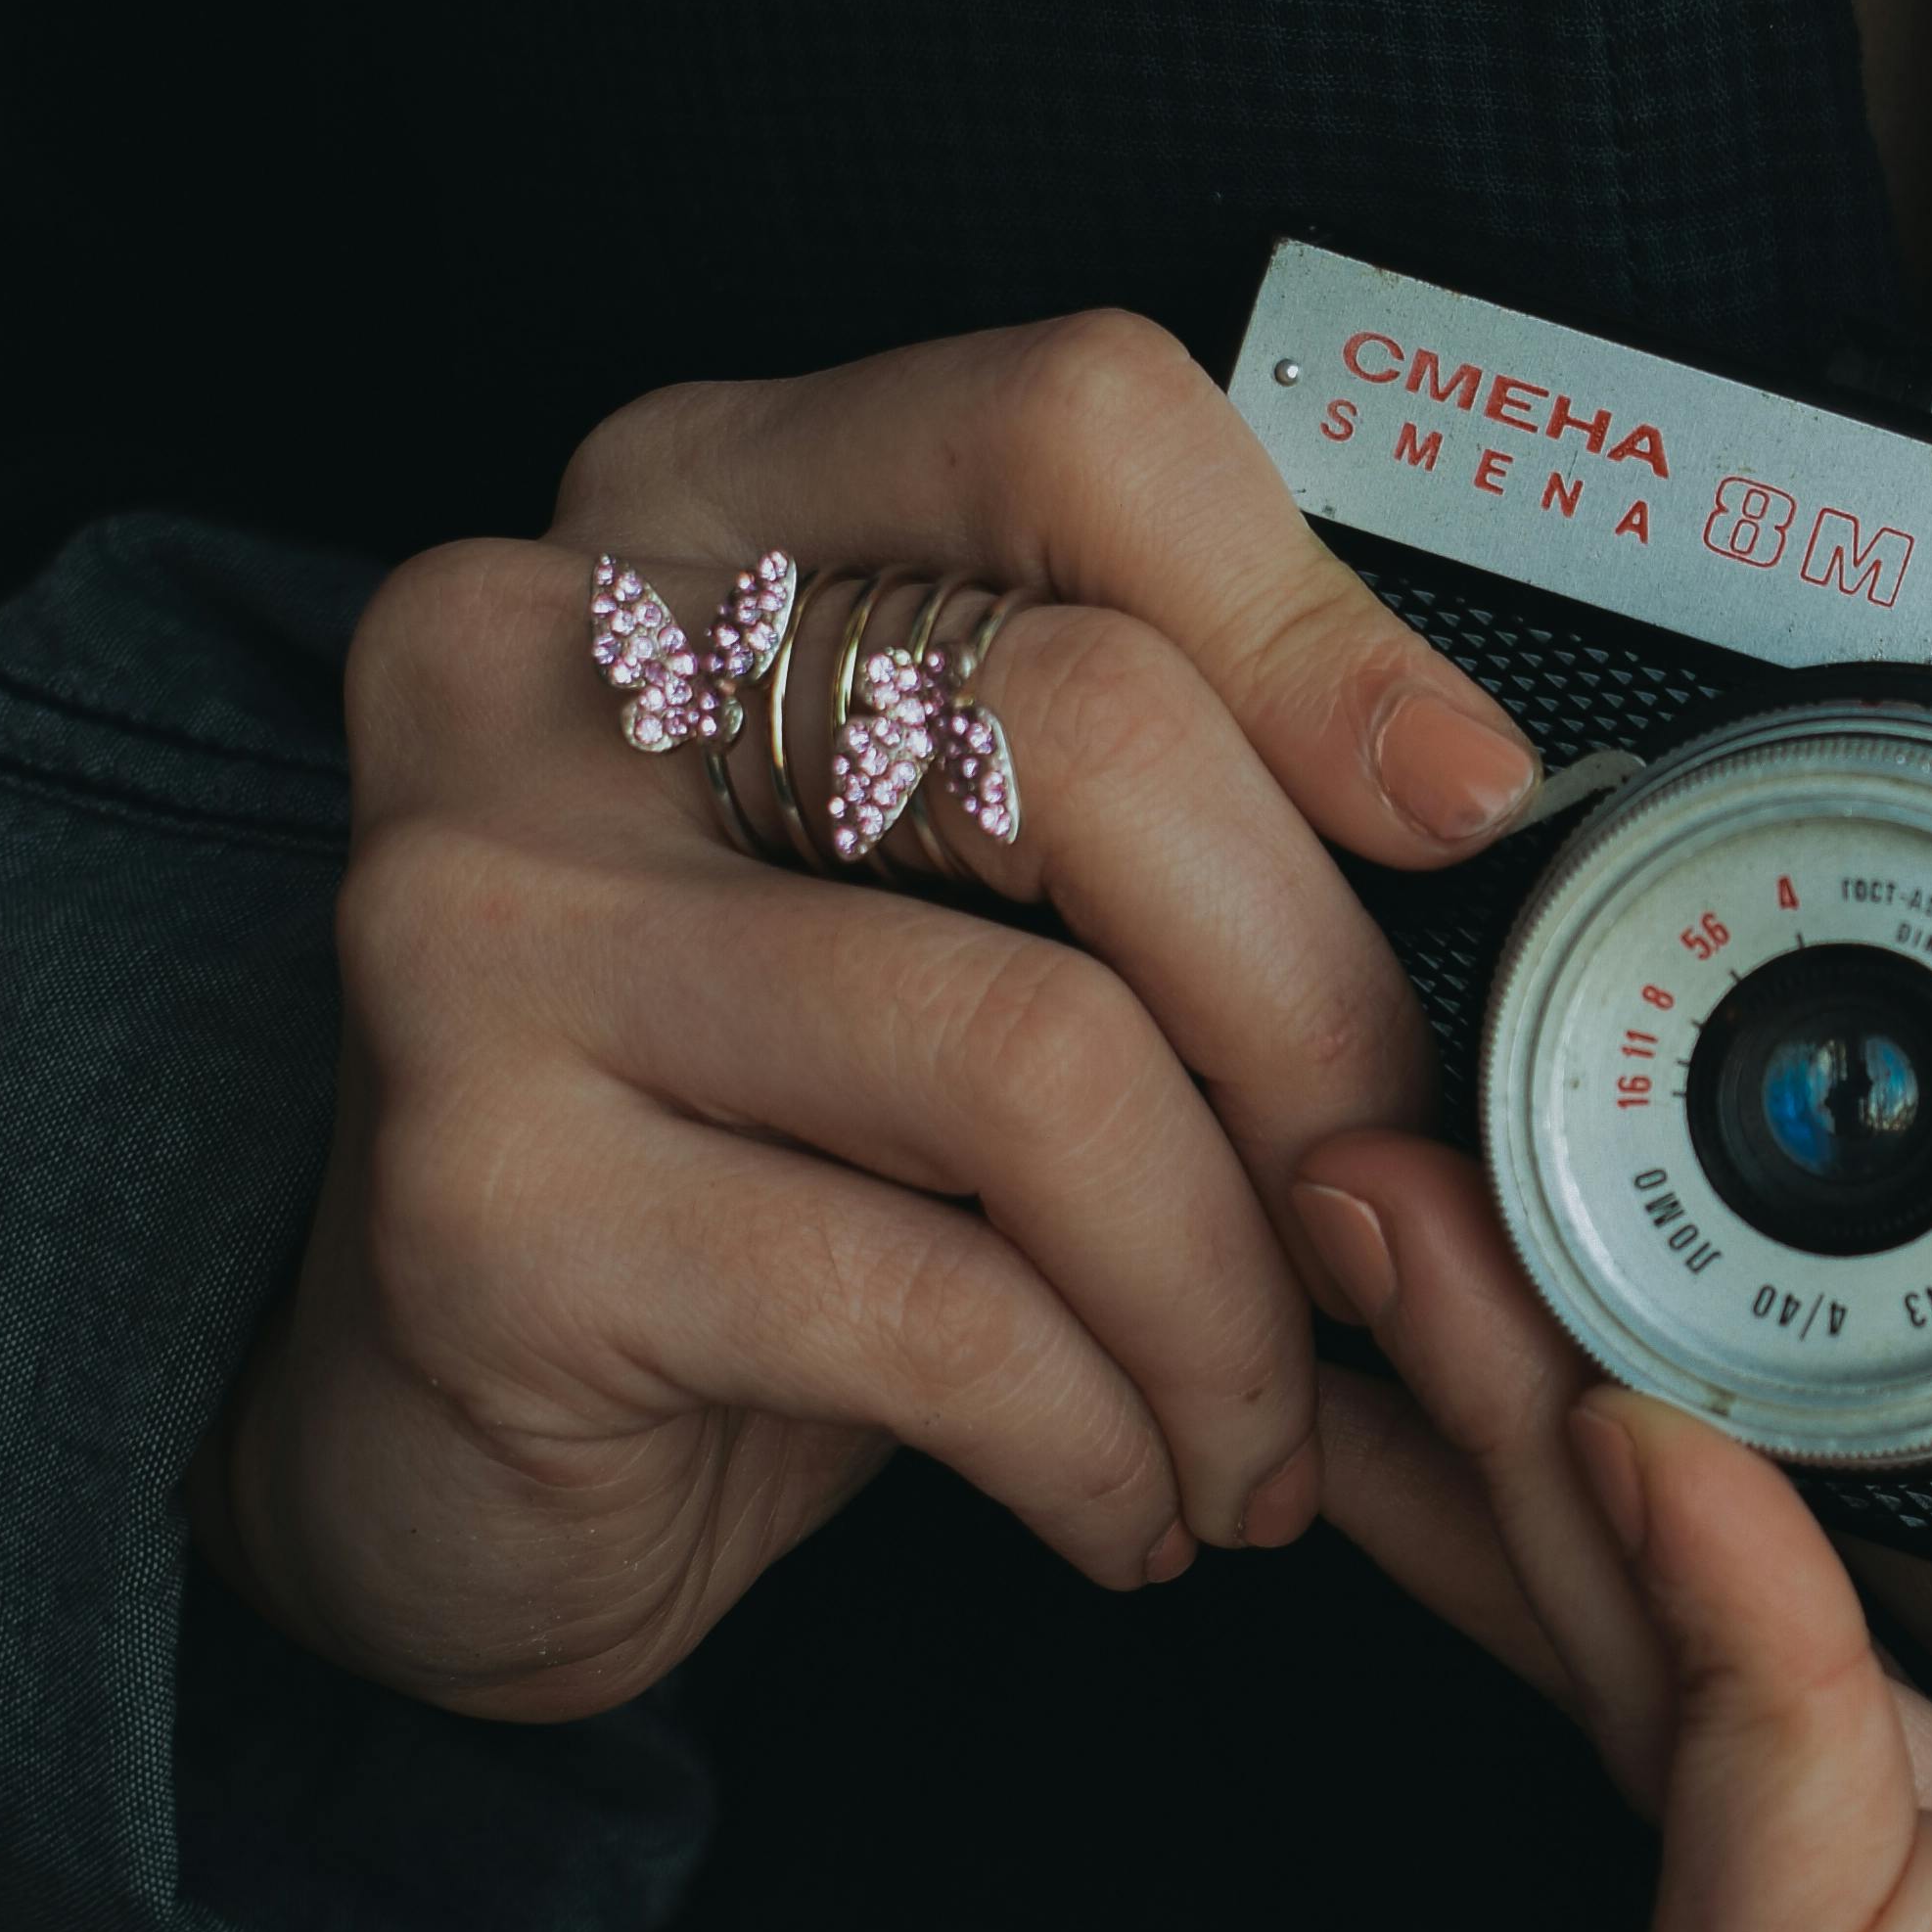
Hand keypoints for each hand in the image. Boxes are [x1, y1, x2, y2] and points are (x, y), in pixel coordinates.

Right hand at [196, 310, 1538, 1723]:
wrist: (456, 1450)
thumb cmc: (756, 1146)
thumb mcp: (947, 897)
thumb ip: (1150, 787)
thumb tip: (1475, 816)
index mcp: (696, 511)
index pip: (1068, 427)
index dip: (1316, 623)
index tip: (1464, 815)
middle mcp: (547, 667)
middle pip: (1091, 731)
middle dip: (1313, 1019)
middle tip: (1382, 1205)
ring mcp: (488, 923)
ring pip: (1039, 1055)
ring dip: (1228, 1297)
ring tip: (1264, 1425)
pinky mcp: (481, 1202)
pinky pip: (935, 1307)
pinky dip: (1105, 1441)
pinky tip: (1131, 1503)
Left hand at [1294, 834, 1931, 1931]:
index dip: (1702, 1684)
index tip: (1661, 1410)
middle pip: (1704, 1811)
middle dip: (1538, 1506)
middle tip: (1399, 1193)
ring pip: (1720, 1733)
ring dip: (1554, 1481)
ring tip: (1408, 1201)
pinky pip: (1824, 1652)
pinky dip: (1680, 1483)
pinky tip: (1558, 1297)